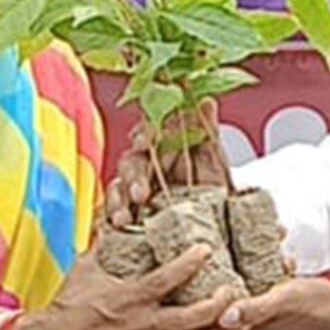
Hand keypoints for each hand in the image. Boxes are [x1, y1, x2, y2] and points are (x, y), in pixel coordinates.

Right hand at [0, 246, 241, 329]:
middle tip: (236, 288)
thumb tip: (122, 210)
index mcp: (126, 299)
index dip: (186, 265)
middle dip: (216, 306)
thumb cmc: (70, 304)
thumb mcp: (87, 266)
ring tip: (243, 317)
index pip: (161, 281)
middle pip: (188, 319)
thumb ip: (109, 240)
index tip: (206, 248)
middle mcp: (141, 324)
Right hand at [107, 101, 229, 228]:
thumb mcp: (213, 158)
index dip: (143, 135)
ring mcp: (134, 188)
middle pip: (130, 163)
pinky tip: (116, 228)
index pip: (147, 133)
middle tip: (141, 193)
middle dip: (133, 177)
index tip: (145, 142)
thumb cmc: (212, 183)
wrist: (218, 217)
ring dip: (118, 202)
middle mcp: (145, 164)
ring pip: (117, 189)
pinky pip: (113, 213)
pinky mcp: (129, 210)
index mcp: (163, 144)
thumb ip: (207, 131)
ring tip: (125, 219)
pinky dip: (111, 220)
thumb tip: (206, 101)